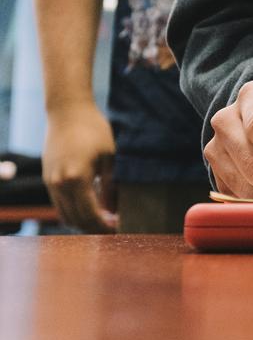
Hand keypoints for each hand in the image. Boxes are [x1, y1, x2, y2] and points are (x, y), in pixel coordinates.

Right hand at [43, 103, 116, 232]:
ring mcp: (50, 182)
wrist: (67, 111)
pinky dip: (73, 211)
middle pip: (76, 220)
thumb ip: (111, 187)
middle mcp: (59, 184)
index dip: (105, 226)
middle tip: (114, 227)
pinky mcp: (47, 178)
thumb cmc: (93, 130)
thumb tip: (115, 211)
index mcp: (77, 179)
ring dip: (83, 222)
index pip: (91, 215)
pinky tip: (91, 207)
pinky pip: (59, 204)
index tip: (119, 229)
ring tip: (104, 219)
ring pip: (65, 215)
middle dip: (95, 228)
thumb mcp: (110, 158)